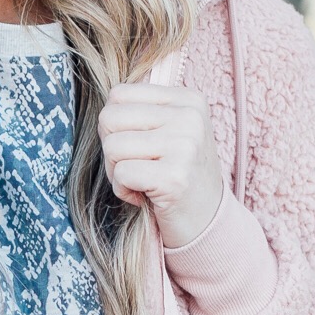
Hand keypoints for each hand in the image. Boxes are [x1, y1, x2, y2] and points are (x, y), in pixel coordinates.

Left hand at [97, 83, 224, 247]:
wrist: (207, 221)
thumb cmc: (177, 174)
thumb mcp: (168, 131)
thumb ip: (140, 111)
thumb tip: (106, 102)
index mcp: (188, 99)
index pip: (119, 94)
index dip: (115, 125)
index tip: (139, 146)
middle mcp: (190, 117)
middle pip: (109, 118)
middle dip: (111, 148)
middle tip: (136, 166)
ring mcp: (185, 146)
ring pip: (112, 146)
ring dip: (117, 172)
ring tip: (142, 181)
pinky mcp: (175, 177)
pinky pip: (122, 174)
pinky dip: (123, 190)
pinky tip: (145, 196)